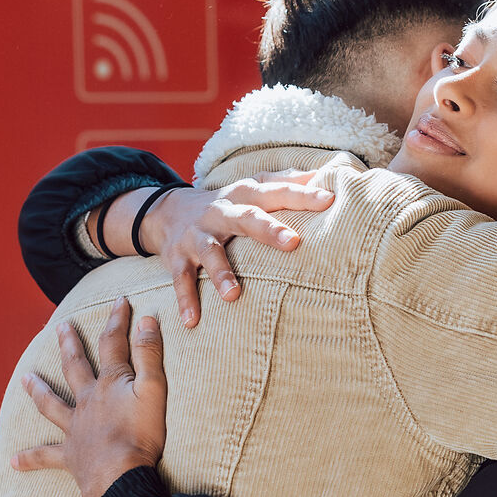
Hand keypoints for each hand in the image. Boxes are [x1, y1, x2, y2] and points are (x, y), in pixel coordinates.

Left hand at [13, 298, 166, 496]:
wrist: (119, 475)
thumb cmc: (141, 434)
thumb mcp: (153, 389)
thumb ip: (149, 354)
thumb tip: (146, 320)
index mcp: (109, 384)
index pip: (113, 344)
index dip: (117, 320)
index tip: (120, 301)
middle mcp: (86, 401)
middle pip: (74, 367)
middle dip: (69, 345)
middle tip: (60, 327)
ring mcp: (74, 428)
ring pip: (51, 404)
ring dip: (38, 390)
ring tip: (25, 378)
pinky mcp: (70, 455)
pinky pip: (45, 455)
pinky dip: (29, 458)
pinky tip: (12, 461)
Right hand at [96, 173, 334, 326]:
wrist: (167, 212)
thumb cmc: (228, 204)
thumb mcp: (252, 187)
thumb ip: (286, 181)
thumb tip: (325, 175)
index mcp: (246, 194)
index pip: (278, 191)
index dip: (302, 195)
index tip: (329, 201)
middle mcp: (222, 211)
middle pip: (247, 217)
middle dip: (268, 229)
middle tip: (293, 243)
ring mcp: (198, 235)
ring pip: (210, 251)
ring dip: (221, 272)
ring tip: (233, 295)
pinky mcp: (177, 257)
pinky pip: (181, 280)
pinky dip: (185, 300)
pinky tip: (192, 321)